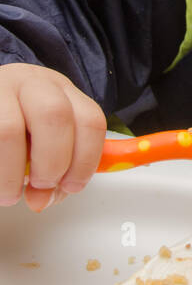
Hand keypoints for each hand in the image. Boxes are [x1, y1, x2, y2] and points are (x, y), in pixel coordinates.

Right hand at [0, 64, 106, 212]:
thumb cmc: (21, 123)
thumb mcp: (46, 140)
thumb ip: (54, 173)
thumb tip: (40, 200)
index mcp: (64, 93)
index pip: (90, 121)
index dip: (86, 161)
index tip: (71, 186)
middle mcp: (35, 84)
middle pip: (54, 116)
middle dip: (52, 162)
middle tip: (40, 186)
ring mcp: (2, 88)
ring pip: (9, 129)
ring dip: (11, 172)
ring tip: (10, 193)